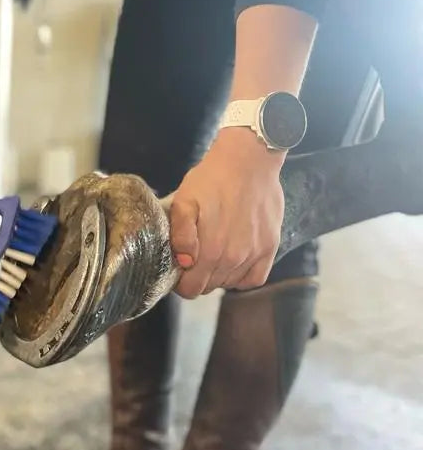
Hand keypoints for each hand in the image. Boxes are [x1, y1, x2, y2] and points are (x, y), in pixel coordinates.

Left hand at [169, 130, 284, 298]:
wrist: (249, 160)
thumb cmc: (212, 179)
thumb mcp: (184, 200)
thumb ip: (180, 235)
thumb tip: (185, 262)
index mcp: (209, 250)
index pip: (190, 289)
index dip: (181, 281)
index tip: (180, 267)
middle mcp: (233, 258)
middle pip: (208, 287)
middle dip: (198, 275)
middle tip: (195, 252)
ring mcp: (254, 254)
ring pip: (228, 283)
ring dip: (218, 272)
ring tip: (214, 247)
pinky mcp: (270, 248)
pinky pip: (254, 279)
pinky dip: (242, 275)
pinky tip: (234, 260)